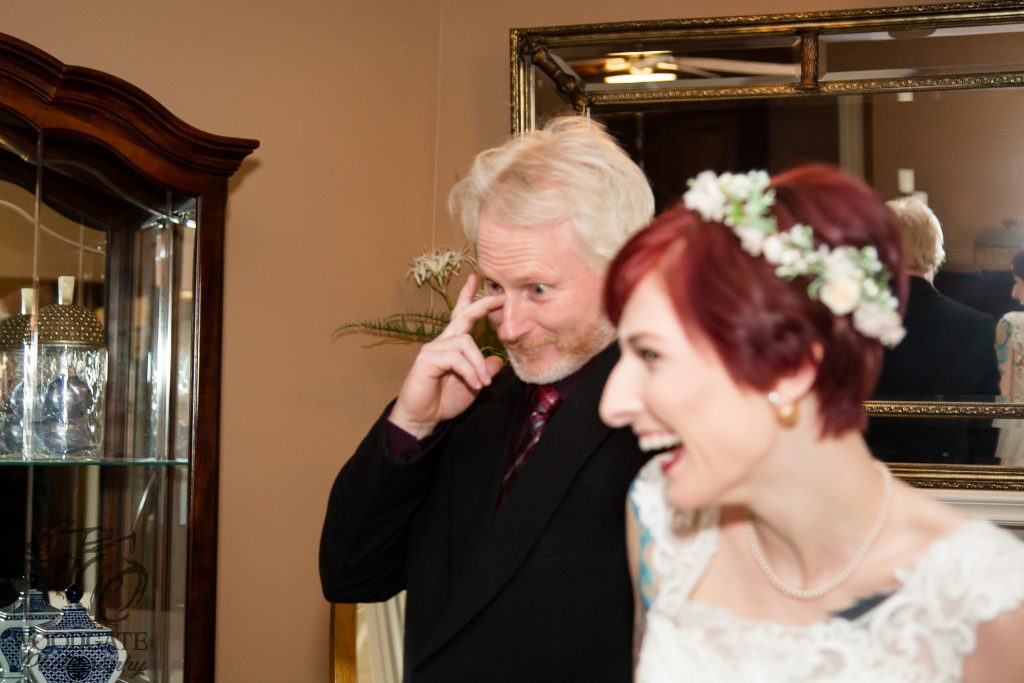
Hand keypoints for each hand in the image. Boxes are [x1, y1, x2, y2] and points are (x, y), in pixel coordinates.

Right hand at [389, 274, 505, 438]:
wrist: (421, 419)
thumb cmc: (444, 402)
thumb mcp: (473, 385)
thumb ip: (484, 371)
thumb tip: (499, 360)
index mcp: (451, 346)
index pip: (460, 317)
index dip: (469, 299)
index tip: (477, 281)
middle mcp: (441, 343)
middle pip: (462, 317)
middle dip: (481, 304)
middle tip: (499, 297)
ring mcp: (433, 349)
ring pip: (465, 342)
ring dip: (479, 363)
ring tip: (483, 383)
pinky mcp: (427, 359)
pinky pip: (456, 357)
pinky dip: (470, 370)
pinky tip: (475, 384)